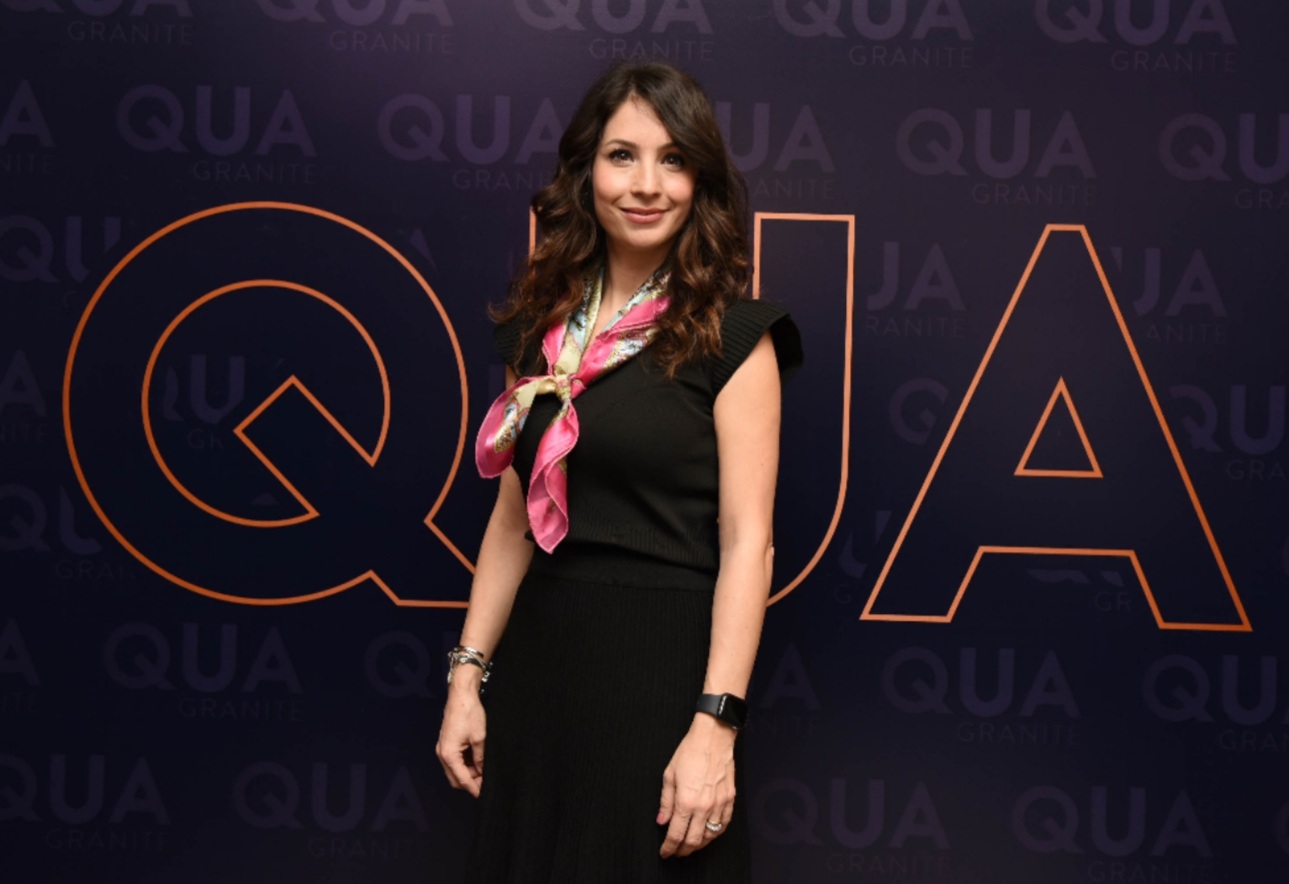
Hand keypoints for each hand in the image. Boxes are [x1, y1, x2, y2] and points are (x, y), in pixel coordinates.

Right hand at [435, 675, 486, 796]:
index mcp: (448, 754)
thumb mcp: (480, 738)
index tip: (484, 795)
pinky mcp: (447, 743)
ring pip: (455, 770)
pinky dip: (466, 764)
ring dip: (469, 773)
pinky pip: (455, 760)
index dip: (474, 788)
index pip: (462, 779)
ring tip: (485, 771)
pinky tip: (478, 762)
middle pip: (455, 778)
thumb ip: (481, 759)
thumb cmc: (469, 713)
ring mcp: (443, 748)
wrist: (461, 694)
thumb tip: (483, 773)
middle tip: (486, 784)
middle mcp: (442, 753)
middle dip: (470, 782)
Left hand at [656, 715, 736, 857]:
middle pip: (693, 840)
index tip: (665, 852)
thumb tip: (662, 820)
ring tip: (691, 845)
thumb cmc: (690, 752)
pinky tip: (709, 833)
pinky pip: (724, 824)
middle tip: (676, 852)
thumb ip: (666, 801)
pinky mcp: (730, 798)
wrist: (713, 738)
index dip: (669, 847)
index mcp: (686, 802)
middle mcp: (704, 807)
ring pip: (710, 835)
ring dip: (699, 844)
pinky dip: (716, 833)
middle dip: (683, 850)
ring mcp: (719, 804)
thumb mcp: (669, 775)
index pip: (676, 834)